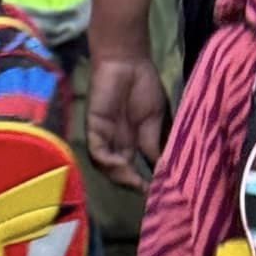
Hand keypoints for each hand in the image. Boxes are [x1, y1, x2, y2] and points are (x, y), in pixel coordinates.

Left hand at [87, 55, 167, 191]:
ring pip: (106, 165)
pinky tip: (121, 165)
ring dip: (120, 175)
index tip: (159, 193)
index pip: (136, 168)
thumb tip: (161, 168)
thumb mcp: (154, 119)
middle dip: (132, 183)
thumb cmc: (144, 85)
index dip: (145, 182)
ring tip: (135, 180)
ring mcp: (104, 135)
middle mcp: (116, 142)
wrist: (129, 62)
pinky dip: (107, 161)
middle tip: (147, 192)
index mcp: (132, 142)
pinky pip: (97, 150)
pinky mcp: (94, 126)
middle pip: (120, 171)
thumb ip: (153, 143)